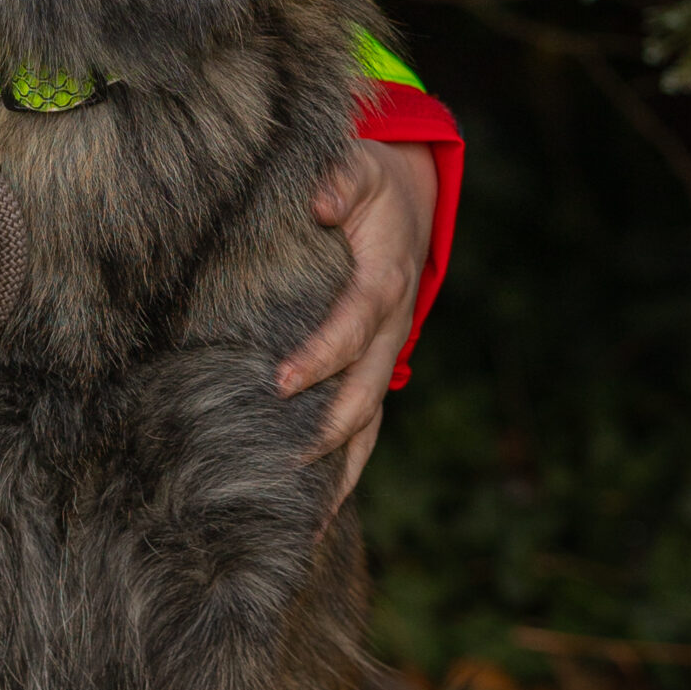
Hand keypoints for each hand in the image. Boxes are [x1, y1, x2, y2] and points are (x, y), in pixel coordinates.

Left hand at [278, 139, 438, 507]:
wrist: (410, 198)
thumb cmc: (371, 184)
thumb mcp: (357, 167)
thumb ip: (340, 179)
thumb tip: (322, 203)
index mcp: (384, 284)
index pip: (352, 328)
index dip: (320, 355)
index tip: (281, 379)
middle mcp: (391, 331)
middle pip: (365, 393)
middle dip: (326, 428)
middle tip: (280, 459)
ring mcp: (387, 357)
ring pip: (370, 426)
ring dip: (339, 472)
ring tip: (301, 521)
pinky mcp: (375, 371)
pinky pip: (365, 430)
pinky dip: (345, 472)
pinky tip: (314, 514)